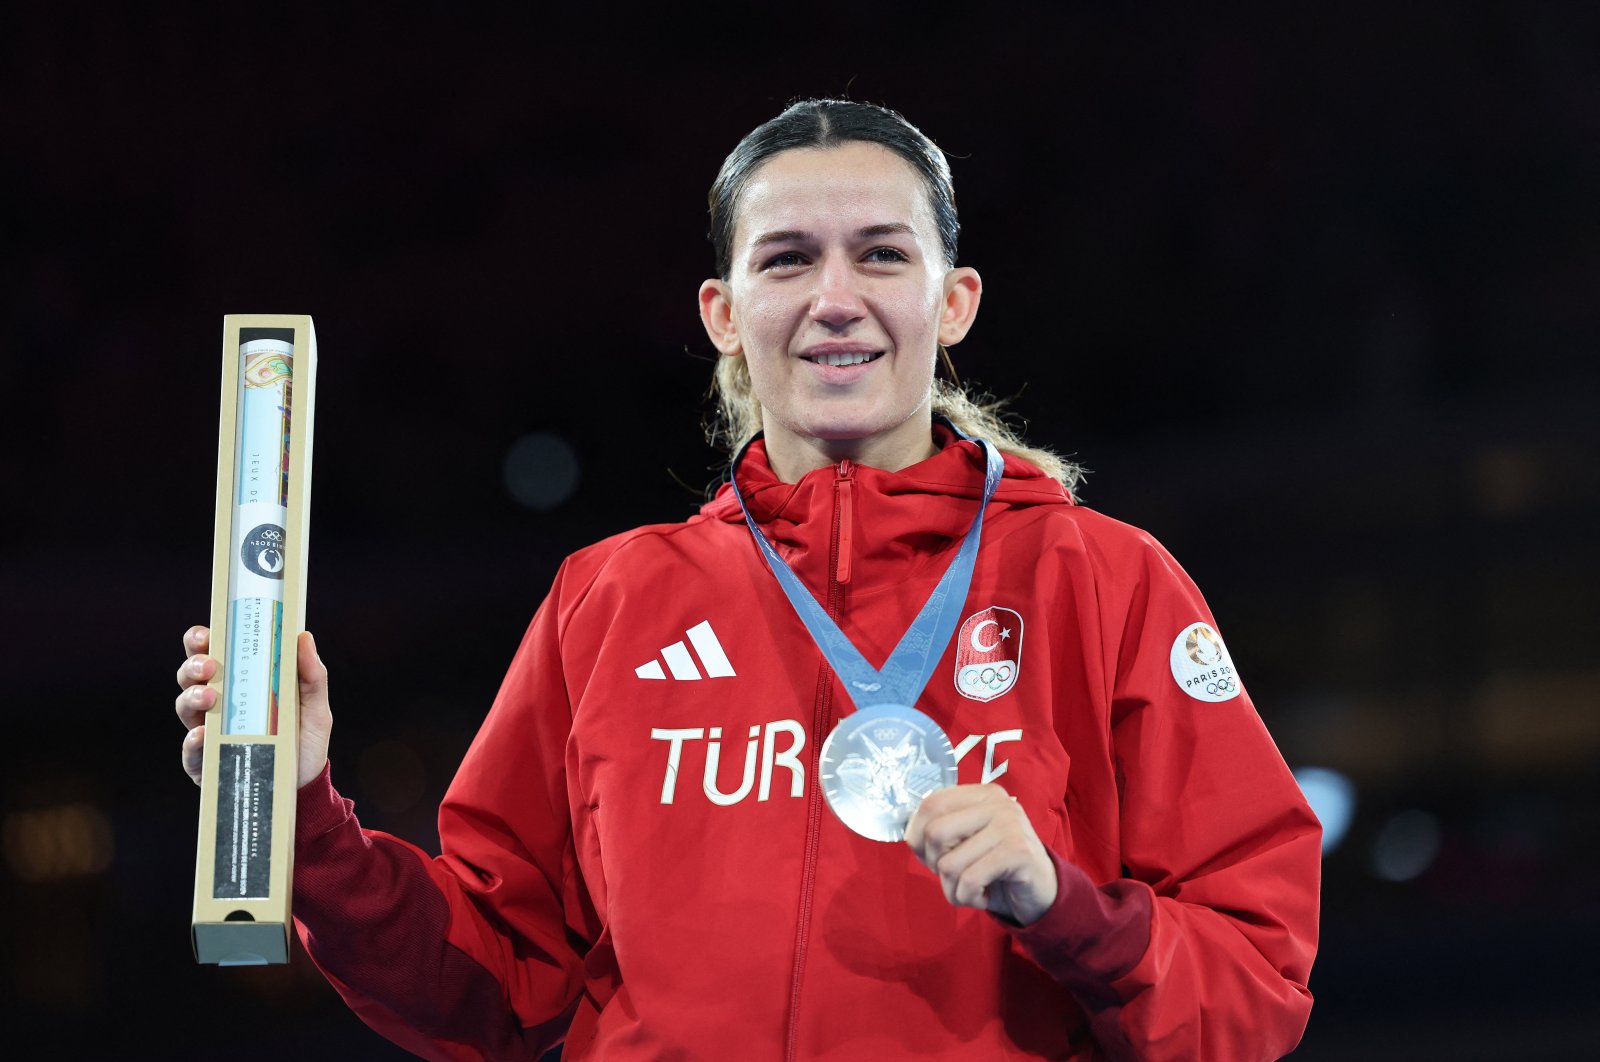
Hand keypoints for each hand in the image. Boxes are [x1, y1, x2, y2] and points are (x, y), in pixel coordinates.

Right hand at [174, 625, 333, 788]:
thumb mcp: (315, 707)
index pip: (212, 654)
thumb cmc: (306, 742)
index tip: (206, 634)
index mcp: (240, 684)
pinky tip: (202, 734)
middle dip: (193, 666)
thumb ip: (312, 676)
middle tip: (209, 666)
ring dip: (192, 697)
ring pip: (185, 708)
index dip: (201, 640)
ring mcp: (209, 734)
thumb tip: (304, 637)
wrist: (306, 788)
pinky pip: (190, 751)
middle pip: (190, 677)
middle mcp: (218, 706)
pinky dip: (193, 741)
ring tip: (209, 696)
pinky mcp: (206, 765)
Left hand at [904, 784, 1058, 925]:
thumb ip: (939, 835)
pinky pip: (970, 880)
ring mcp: (1010, 823)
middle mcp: (996, 802)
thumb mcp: (965, 845)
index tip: (928, 856)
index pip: (931, 804)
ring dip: (953, 889)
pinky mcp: (1018, 851)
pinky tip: (984, 896)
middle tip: (954, 876)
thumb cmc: (996, 869)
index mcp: (980, 795)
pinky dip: (969, 897)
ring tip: (972, 889)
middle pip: (935, 832)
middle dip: (935, 865)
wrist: (1042, 893)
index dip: (917, 834)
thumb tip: (911, 837)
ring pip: (950, 863)